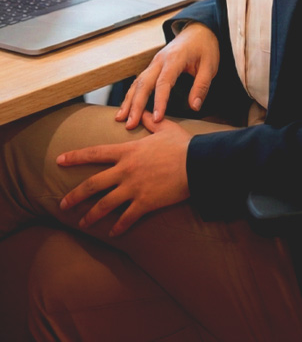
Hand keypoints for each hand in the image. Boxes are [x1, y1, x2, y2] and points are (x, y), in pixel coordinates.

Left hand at [58, 114, 191, 235]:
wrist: (197, 162)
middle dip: (74, 196)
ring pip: (104, 205)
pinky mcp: (144, 202)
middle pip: (92, 185)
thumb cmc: (183, 144)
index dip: (75, 157)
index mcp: (128, 152)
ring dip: (91, 216)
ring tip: (82, 224)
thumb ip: (150, 121)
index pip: (95, 153)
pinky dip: (118, 227)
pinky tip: (112, 233)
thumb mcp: (166, 128)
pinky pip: (126, 218)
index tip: (59, 160)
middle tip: (62, 205)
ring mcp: (133, 188)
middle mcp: (126, 171)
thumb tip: (142, 111)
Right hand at [116, 22, 219, 128]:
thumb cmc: (205, 47)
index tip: (157, 119)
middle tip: (130, 124)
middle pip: (144, 83)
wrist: (198, 30)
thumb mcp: (210, 65)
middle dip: (136, 105)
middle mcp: (160, 60)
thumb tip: (195, 107)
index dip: (160, 101)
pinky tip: (125, 108)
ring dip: (128, 101)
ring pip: (137, 82)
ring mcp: (154, 62)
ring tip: (120, 119)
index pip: (164, 82)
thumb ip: (202, 85)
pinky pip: (139, 81)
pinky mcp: (152, 67)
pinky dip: (131, 95)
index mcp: (175, 58)